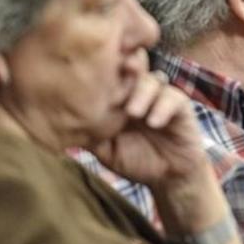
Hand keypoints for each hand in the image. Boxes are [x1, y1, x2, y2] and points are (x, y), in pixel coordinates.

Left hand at [89, 71, 221, 232]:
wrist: (167, 178)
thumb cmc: (134, 161)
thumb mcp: (105, 149)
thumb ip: (90, 133)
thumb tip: (62, 122)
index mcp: (119, 97)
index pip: (111, 74)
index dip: (104, 70)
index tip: (90, 75)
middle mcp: (139, 92)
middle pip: (134, 66)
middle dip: (125, 67)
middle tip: (119, 73)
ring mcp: (160, 97)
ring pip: (152, 80)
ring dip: (142, 93)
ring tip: (133, 113)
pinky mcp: (181, 107)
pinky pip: (173, 98)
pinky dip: (162, 108)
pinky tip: (153, 122)